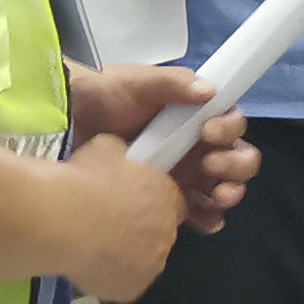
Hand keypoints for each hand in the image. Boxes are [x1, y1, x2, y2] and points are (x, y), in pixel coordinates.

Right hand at [51, 137, 190, 303]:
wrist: (61, 218)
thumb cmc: (84, 179)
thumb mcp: (108, 149)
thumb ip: (123, 159)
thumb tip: (120, 160)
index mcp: (167, 197)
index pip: (170, 202)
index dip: (147, 201)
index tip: (126, 200)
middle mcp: (167, 234)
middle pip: (158, 233)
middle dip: (138, 229)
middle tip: (106, 221)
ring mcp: (150, 266)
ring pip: (142, 260)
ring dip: (125, 254)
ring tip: (92, 244)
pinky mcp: (130, 290)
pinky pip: (121, 282)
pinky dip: (107, 275)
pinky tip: (86, 261)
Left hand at [69, 63, 257, 234]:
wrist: (66, 124)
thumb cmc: (105, 95)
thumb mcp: (138, 82)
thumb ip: (173, 83)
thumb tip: (210, 91)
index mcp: (194, 115)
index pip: (230, 124)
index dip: (228, 130)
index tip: (207, 132)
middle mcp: (195, 145)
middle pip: (236, 159)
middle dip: (235, 166)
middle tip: (210, 167)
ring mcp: (182, 173)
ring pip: (221, 188)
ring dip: (227, 194)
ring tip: (215, 198)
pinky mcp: (164, 197)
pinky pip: (196, 211)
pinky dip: (207, 218)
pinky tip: (203, 221)